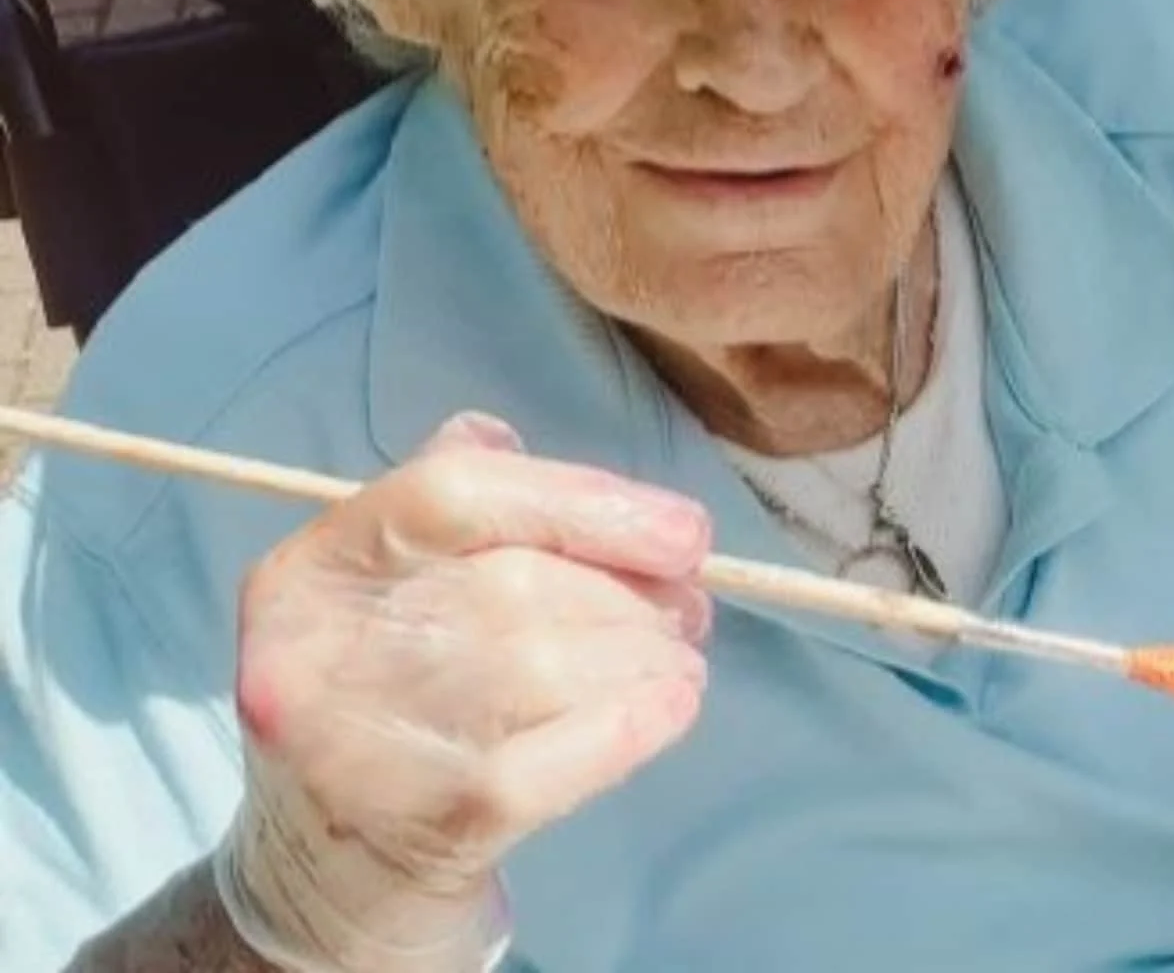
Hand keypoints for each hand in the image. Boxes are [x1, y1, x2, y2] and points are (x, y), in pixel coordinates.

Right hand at [213, 412, 714, 971]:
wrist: (331, 875)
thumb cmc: (393, 703)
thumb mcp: (390, 597)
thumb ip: (466, 509)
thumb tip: (572, 473)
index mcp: (309, 574)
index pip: (452, 492)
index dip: (584, 499)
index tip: (682, 529)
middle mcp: (318, 655)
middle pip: (518, 584)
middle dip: (632, 595)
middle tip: (691, 609)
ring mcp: (366, 747)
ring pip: (549, 665)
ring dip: (647, 656)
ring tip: (675, 659)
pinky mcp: (433, 825)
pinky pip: (568, 754)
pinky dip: (640, 720)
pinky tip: (672, 706)